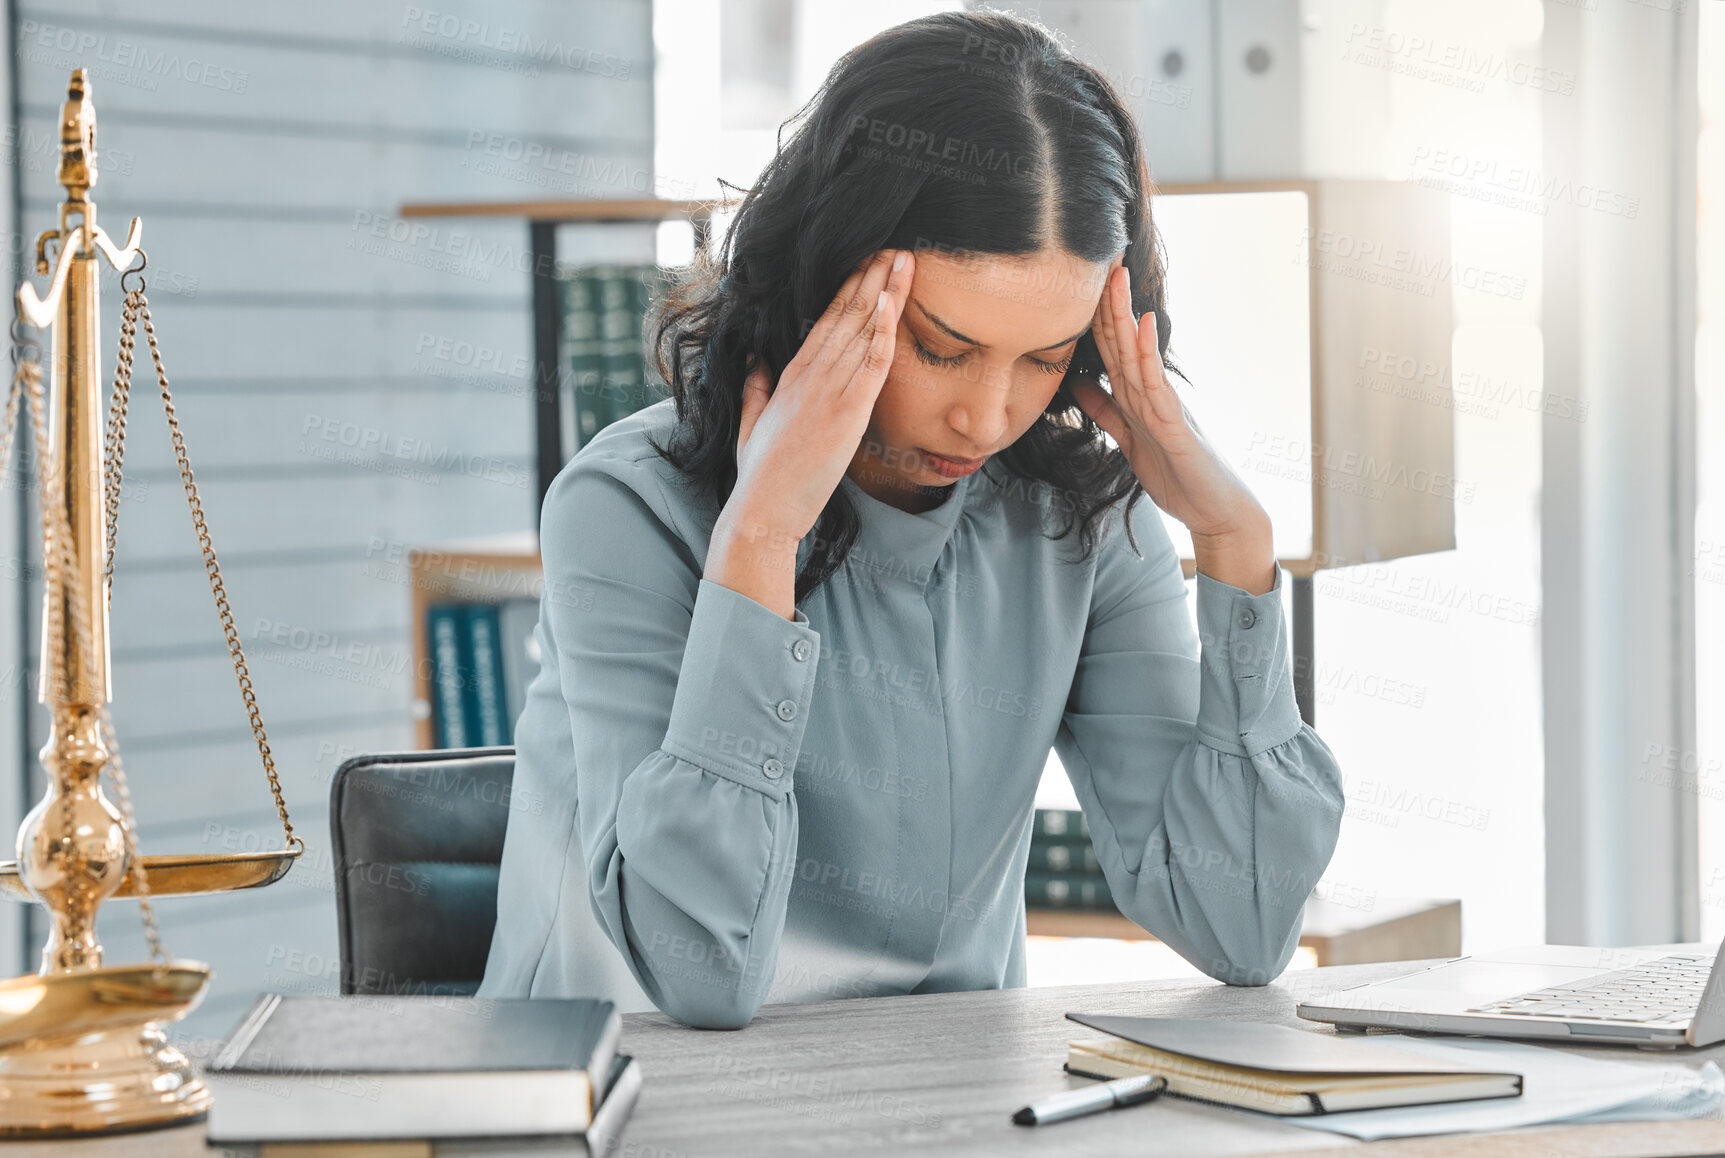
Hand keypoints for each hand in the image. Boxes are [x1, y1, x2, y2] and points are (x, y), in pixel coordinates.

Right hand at [724, 248, 915, 547]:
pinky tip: (892, 302)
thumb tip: (756, 363)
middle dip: (872, 278)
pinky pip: (870, 364)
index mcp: (790, 376)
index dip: (850, 289)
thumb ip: (755, 389)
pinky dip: (883, 331)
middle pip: (847, 315)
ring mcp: (828, 392)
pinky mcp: (846, 413)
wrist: (762, 511)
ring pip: (862, 330)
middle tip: (894, 246)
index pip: (826, 321)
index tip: (868, 263)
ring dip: (885, 292)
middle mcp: (810, 376)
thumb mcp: (750, 424)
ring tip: (903, 259)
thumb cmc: (759, 476)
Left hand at [1071, 264, 1274, 593]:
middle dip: (1108, 303)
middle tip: (1097, 260)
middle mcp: (1152, 394)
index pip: (1110, 351)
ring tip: (1116, 278)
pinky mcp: (1176, 427)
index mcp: (1138, 397)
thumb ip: (1108, 412)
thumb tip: (1080, 386)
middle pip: (1123, 343)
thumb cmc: (1178, 476)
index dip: (1094, 318)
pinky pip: (1158, 386)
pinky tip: (1142, 326)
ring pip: (1137, 355)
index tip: (1079, 283)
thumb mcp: (1130, 440)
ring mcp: (1166, 407)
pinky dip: (1148, 356)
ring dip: (1124, 316)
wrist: (1217, 512)